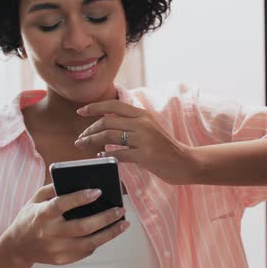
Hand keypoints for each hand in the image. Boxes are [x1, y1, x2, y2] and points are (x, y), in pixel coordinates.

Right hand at [4, 184, 128, 265]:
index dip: (80, 198)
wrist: (17, 247)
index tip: (98, 191)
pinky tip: (109, 232)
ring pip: (89, 243)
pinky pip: (85, 251)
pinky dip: (99, 241)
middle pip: (82, 227)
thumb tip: (76, 179)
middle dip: (105, 218)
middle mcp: (49, 233)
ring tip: (124, 223)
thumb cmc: (29, 218)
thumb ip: (53, 188)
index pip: (62, 205)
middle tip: (120, 209)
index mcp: (42, 214)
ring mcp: (56, 249)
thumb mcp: (35, 199)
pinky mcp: (62, 260)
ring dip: (110, 233)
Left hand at [75, 100, 199, 184]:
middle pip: (107, 122)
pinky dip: (106, 155)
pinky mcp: (145, 155)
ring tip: (83, 145)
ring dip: (91, 141)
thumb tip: (107, 122)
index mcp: (142, 114)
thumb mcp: (149, 128)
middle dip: (89, 130)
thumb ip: (131, 123)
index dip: (94, 107)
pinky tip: (100, 156)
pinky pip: (118, 154)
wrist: (186, 162)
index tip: (80, 111)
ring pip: (108, 137)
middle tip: (80, 138)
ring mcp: (144, 139)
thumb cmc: (165, 147)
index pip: (113, 105)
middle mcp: (142, 123)